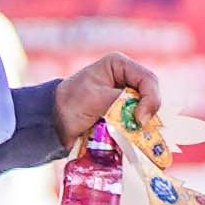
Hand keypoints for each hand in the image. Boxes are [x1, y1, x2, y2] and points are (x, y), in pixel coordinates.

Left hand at [49, 52, 170, 153]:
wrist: (53, 123)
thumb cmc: (70, 104)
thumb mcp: (96, 99)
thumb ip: (121, 103)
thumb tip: (143, 117)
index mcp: (119, 65)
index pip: (148, 80)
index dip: (150, 99)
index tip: (140, 119)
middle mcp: (126, 79)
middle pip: (151, 96)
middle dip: (147, 113)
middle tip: (138, 128)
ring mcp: (126, 97)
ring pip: (147, 111)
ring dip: (142, 124)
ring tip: (134, 135)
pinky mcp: (124, 114)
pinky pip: (138, 122)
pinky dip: (137, 131)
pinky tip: (132, 138)